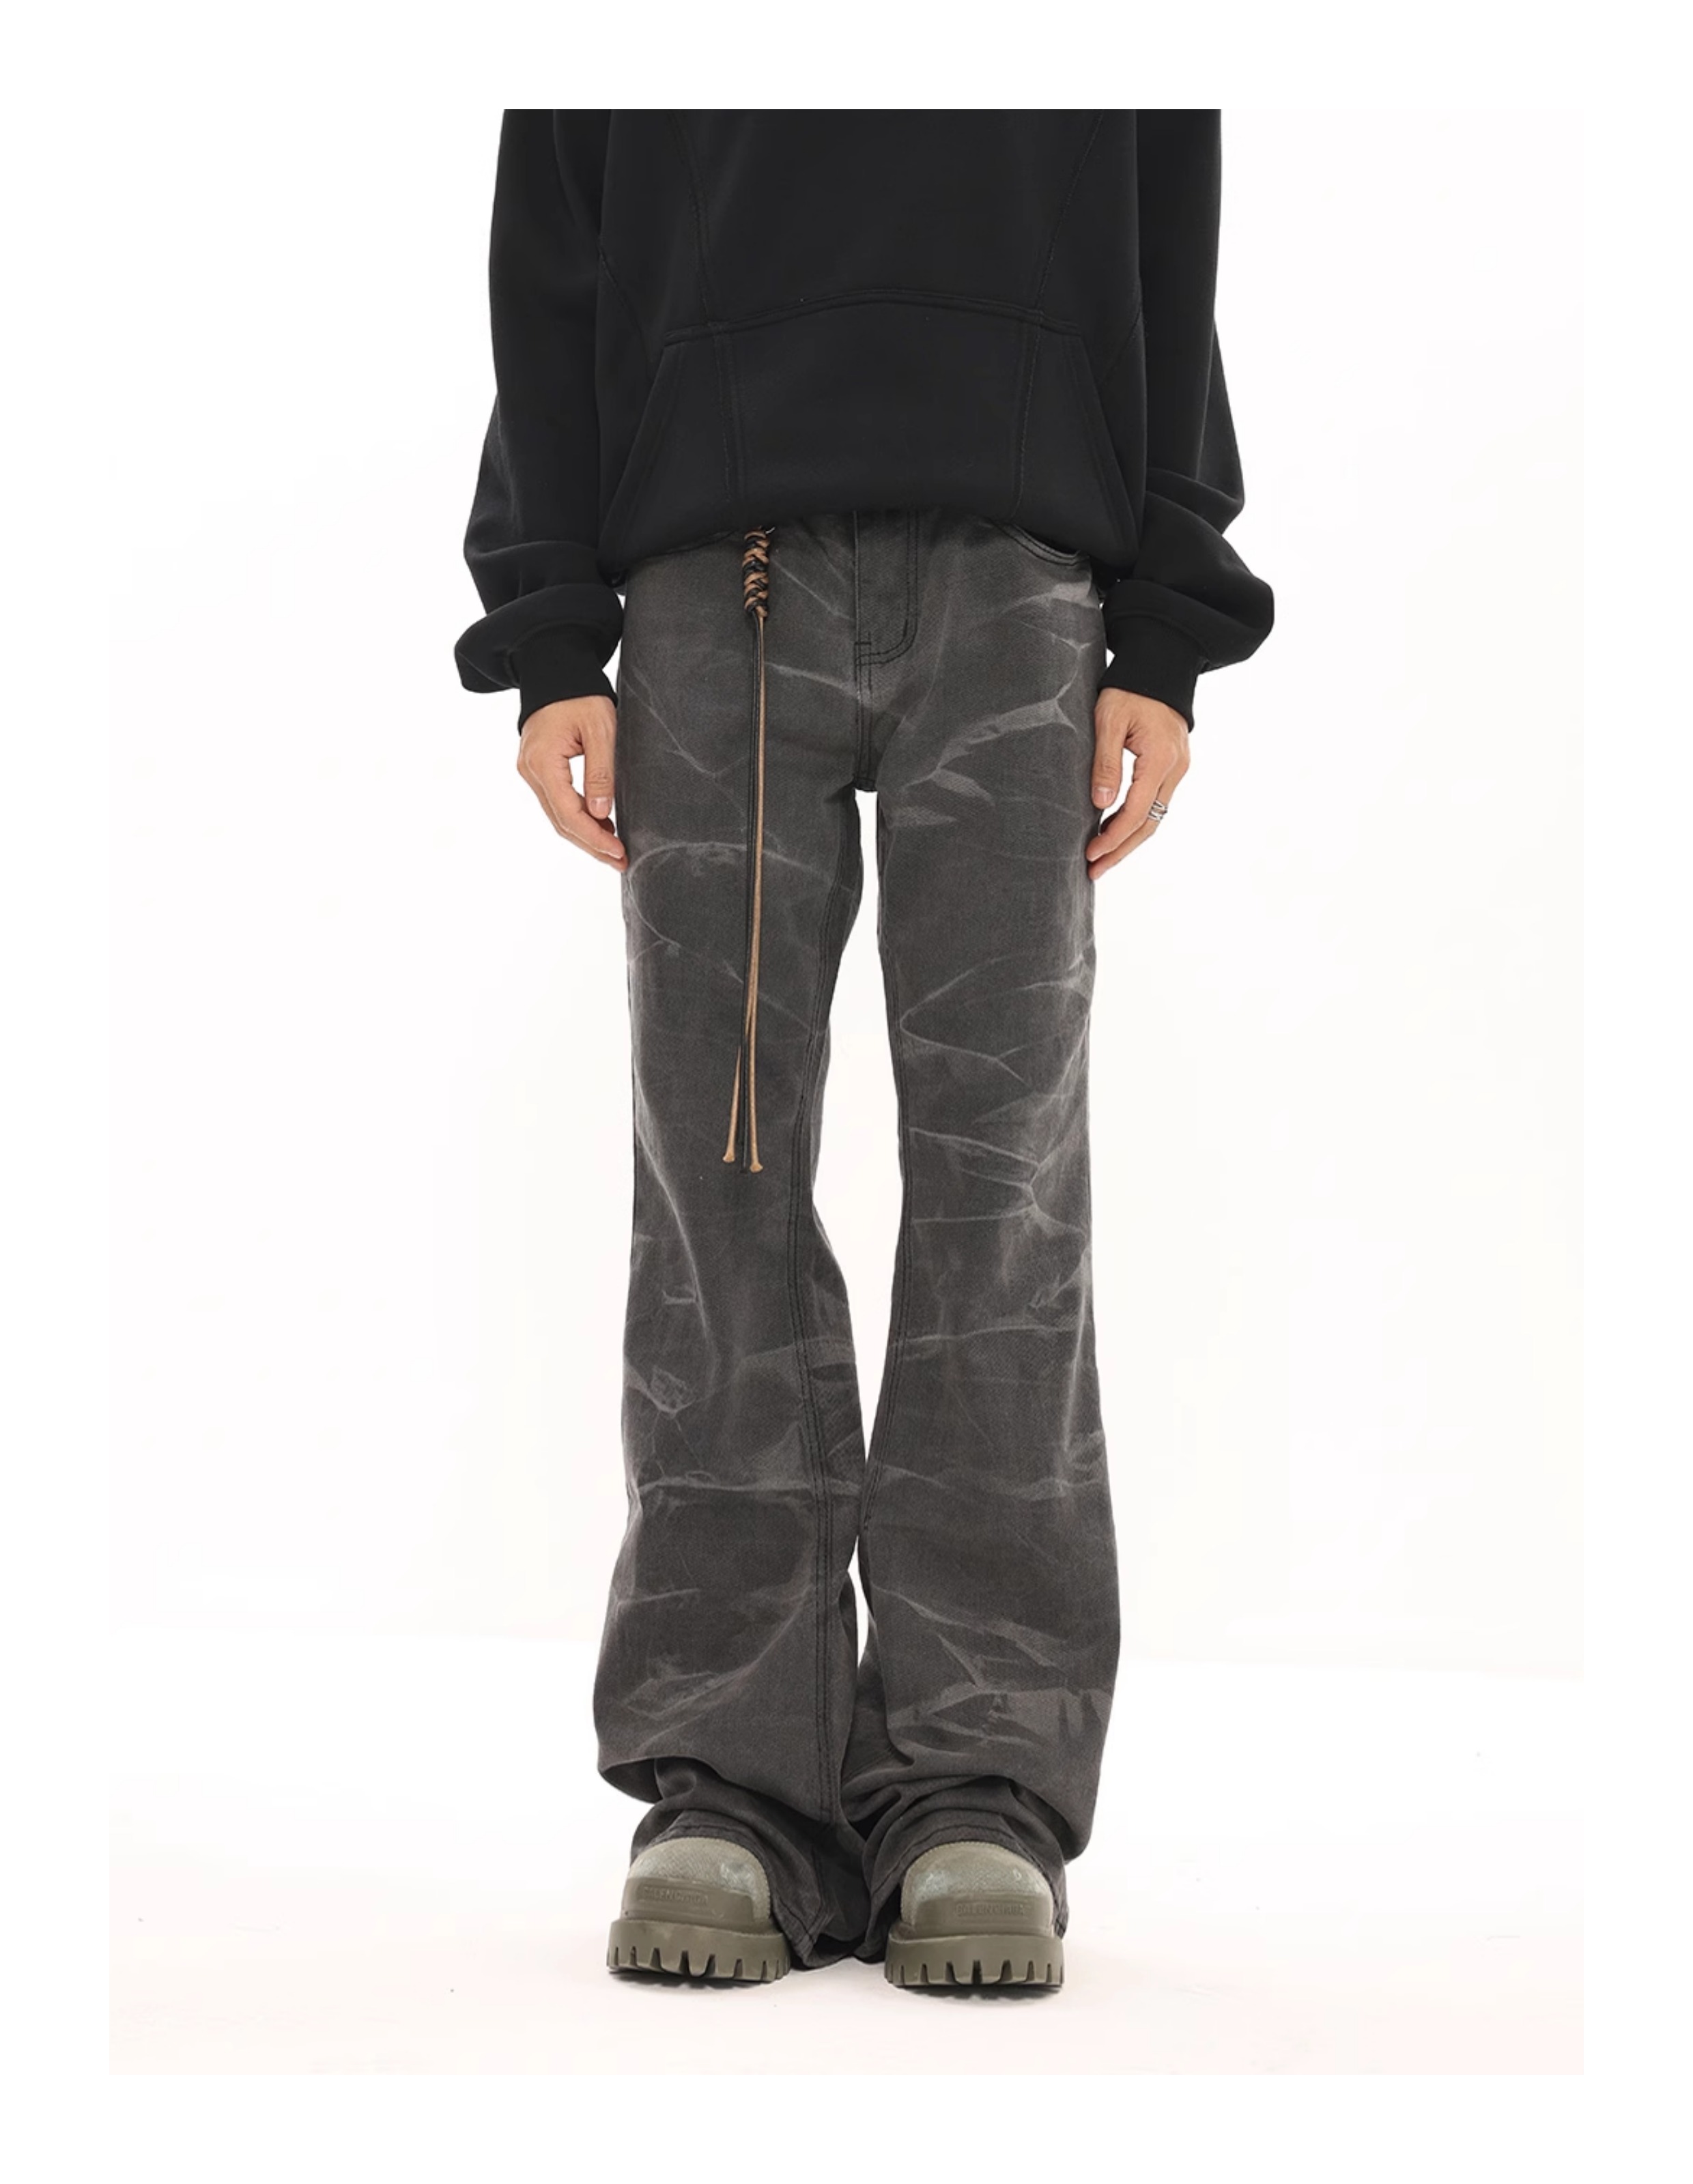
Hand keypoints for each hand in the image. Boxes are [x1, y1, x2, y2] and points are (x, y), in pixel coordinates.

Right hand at [516, 696, 625, 867]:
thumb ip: (601, 772)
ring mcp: (531, 771)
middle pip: (561, 822)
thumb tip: (602, 813)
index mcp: (543, 762)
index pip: (569, 814)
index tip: (619, 851)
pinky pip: (557, 802)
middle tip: (621, 861)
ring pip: (558, 816)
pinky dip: (578, 818)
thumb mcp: (601, 729)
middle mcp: (530, 771)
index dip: (595, 838)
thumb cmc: (580, 695)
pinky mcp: (538, 769)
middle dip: (592, 845)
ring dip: (586, 835)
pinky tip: (601, 826)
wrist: (555, 670)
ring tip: (614, 850)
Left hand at [1084, 687, 1189, 878]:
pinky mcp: (1173, 765)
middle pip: (1149, 823)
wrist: (1160, 665)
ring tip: (1102, 860)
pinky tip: (1115, 832)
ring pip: (1155, 817)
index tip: (1090, 854)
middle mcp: (1176, 768)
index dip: (1113, 837)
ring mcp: (1178, 768)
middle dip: (1120, 850)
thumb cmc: (1129, 688)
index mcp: (1160, 758)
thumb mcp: (1108, 721)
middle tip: (1093, 871)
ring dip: (1128, 841)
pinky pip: (1156, 802)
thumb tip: (1100, 805)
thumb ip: (1105, 763)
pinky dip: (1136, 822)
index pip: (1137, 812)